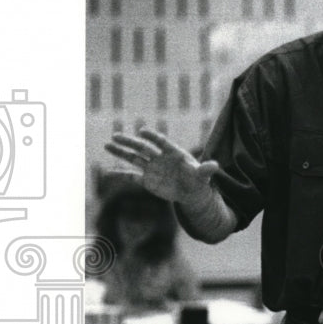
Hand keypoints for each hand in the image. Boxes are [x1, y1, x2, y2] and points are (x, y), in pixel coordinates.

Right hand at [104, 128, 219, 205]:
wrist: (191, 191)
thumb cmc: (198, 180)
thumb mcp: (203, 175)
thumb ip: (206, 169)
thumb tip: (216, 165)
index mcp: (173, 153)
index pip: (160, 142)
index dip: (152, 136)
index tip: (142, 132)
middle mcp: (159, 158)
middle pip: (143, 147)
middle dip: (129, 142)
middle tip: (115, 136)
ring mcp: (152, 168)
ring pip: (134, 158)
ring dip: (121, 152)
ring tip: (106, 145)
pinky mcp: (147, 180)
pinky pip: (132, 176)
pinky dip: (121, 175)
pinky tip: (108, 172)